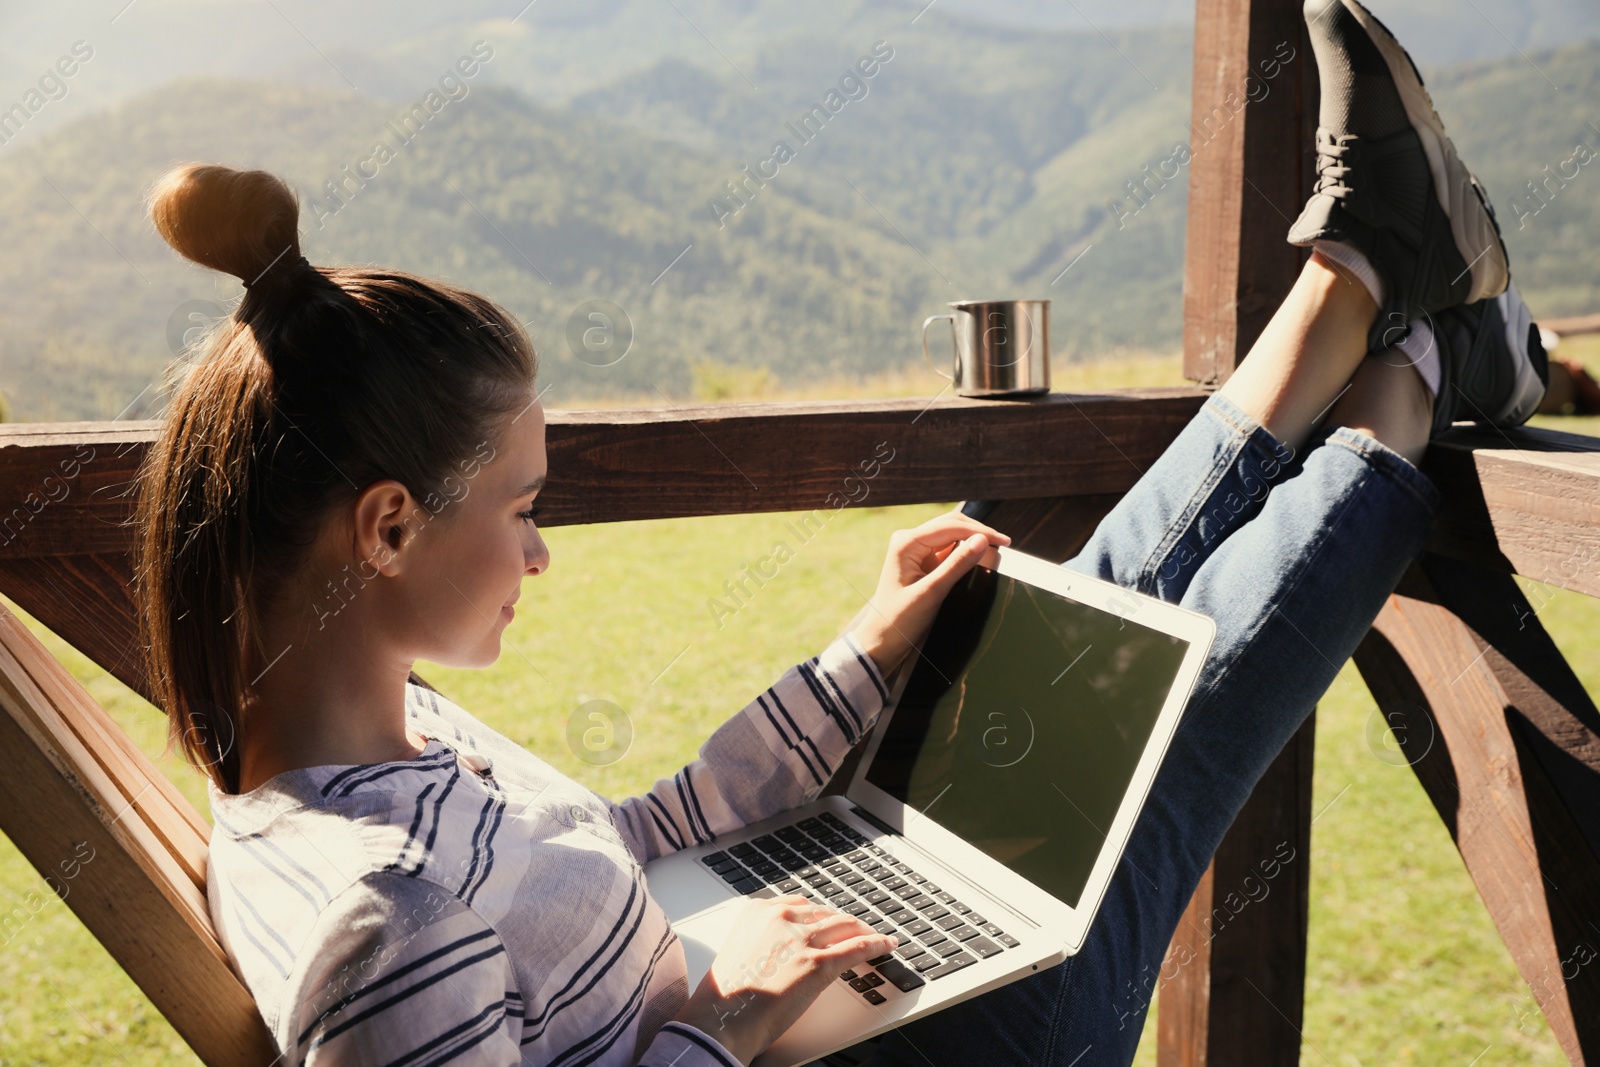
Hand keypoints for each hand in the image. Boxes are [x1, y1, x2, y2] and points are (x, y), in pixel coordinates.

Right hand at [671, 895, 897, 1064]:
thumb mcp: (737, 951)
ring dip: (863, 929)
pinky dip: (876, 944)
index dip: (819, 915)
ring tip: (873, 935)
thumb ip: (760, 940)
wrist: (722, 1020)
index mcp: (758, 912)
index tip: (828, 921)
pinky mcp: (818, 963)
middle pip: (825, 913)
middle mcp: (781, 919)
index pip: (800, 905)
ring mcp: (802, 940)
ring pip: (844, 925)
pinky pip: (857, 947)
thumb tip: (779, 950)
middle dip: (842, 923)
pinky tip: (886, 944)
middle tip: (854, 930)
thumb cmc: (723, 996)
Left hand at [850, 510, 1010, 677]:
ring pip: (952, 536)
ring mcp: (916, 551)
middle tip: (1004, 544)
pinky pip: (948, 551)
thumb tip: (982, 541)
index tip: (1004, 541)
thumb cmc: (899, 619)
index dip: (980, 531)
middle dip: (978, 532)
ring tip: (996, 550)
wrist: (882, 640)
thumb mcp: (932, 593)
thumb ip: (957, 565)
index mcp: (906, 543)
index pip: (950, 526)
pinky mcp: (922, 563)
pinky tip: (978, 559)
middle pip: (951, 525)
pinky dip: (965, 553)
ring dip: (972, 541)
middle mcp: (910, 541)